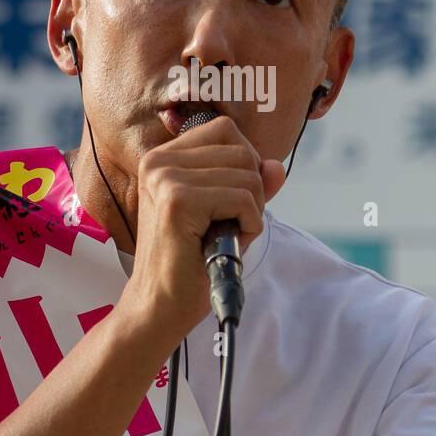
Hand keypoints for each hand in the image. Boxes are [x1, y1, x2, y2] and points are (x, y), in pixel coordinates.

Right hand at [121, 116, 285, 340]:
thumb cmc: (191, 262)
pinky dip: (249, 224)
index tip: (232, 198)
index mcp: (163, 158)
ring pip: (248, 175)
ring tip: (223, 236)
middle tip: (228, 224)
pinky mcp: (178, 201)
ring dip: (251, 211)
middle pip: (242, 151)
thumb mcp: (224, 215)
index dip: (244, 162)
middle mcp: (159, 161)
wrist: (160, 305)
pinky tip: (226, 243)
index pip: (225, 130)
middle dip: (252, 191)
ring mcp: (166, 178)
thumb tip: (276, 166)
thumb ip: (249, 186)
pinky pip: (243, 199)